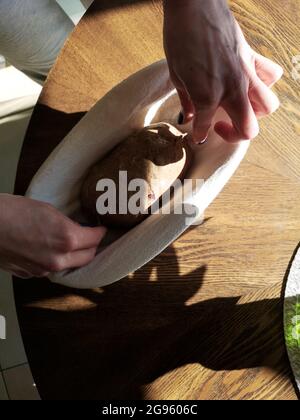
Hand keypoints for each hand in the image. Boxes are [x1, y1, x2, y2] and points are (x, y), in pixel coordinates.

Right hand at [0, 194, 105, 278]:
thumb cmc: (12, 211)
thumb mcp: (48, 210)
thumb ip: (67, 224)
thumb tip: (78, 229)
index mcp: (67, 239)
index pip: (95, 240)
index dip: (100, 232)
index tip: (100, 229)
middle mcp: (58, 259)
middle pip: (87, 257)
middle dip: (92, 247)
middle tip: (91, 237)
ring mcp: (43, 270)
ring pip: (69, 266)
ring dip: (73, 256)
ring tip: (71, 244)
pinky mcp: (29, 274)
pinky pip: (50, 269)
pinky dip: (54, 261)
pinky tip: (49, 250)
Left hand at [163, 0, 282, 142]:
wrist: (194, 4)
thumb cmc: (180, 37)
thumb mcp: (176, 75)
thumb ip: (186, 100)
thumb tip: (190, 116)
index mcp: (207, 97)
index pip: (205, 128)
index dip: (199, 134)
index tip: (196, 134)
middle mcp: (231, 90)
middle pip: (250, 128)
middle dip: (235, 134)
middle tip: (220, 126)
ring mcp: (246, 73)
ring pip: (267, 106)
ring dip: (254, 113)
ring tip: (237, 107)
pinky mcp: (252, 57)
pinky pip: (270, 75)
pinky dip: (264, 82)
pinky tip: (249, 81)